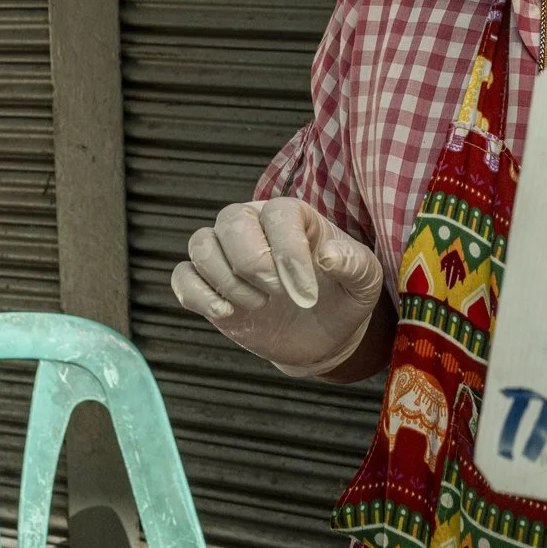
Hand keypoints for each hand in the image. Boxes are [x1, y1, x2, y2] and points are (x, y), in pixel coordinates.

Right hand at [171, 198, 383, 377]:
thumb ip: (354, 263)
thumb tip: (330, 255)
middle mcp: (253, 225)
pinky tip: (226, 313)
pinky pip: (183, 276)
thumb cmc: (343, 295)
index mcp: (292, 215)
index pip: (278, 214)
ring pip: (201, 245)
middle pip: (230, 220)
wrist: (321, 333)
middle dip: (252, 263)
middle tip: (278, 294)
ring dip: (227, 281)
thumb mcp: (363, 280)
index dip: (288, 252)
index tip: (306, 293)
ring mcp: (226, 254)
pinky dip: (198, 295)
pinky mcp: (207, 284)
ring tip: (259, 305)